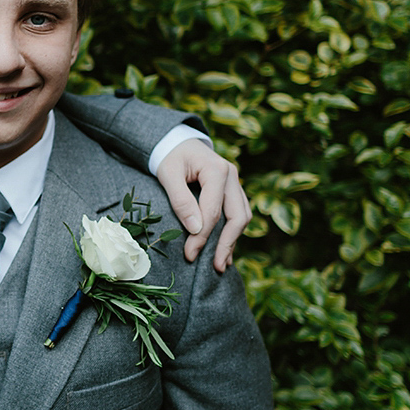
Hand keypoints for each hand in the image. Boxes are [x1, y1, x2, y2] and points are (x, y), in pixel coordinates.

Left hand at [155, 139, 250, 272]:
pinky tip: (225, 251)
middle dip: (226, 244)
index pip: (213, 210)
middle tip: (216, 267)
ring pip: (242, 217)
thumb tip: (195, 228)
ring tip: (222, 264)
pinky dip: (232, 233)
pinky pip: (238, 214)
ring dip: (233, 241)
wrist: (176, 142)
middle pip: (237, 216)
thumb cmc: (169, 157)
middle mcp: (231, 176)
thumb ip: (180, 200)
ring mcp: (235, 183)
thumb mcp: (167, 174)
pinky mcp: (232, 191)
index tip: (190, 254)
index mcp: (216, 170)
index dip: (202, 235)